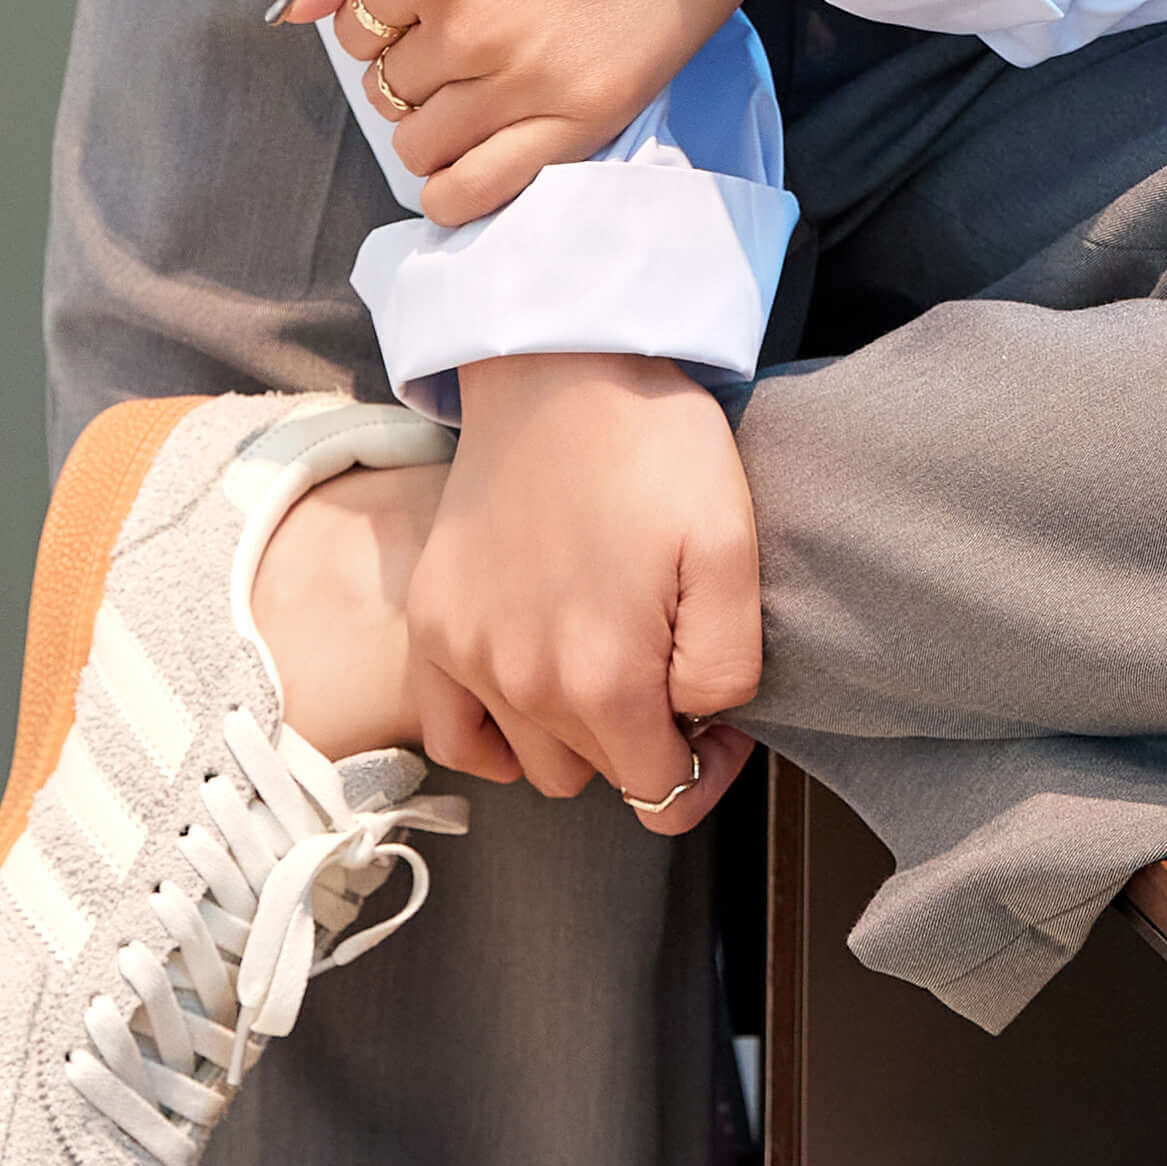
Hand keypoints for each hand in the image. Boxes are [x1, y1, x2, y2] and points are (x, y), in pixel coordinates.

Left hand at [285, 0, 766, 222]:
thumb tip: (293, 11)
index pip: (353, 26)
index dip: (385, 10)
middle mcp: (466, 26)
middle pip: (386, 85)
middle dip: (411, 59)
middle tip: (469, 22)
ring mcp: (526, 80)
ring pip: (420, 143)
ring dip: (433, 117)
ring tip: (481, 78)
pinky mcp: (584, 117)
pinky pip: (478, 191)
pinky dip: (455, 190)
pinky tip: (470, 156)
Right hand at [403, 351, 762, 825]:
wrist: (561, 367)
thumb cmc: (654, 448)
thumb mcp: (733, 550)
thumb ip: (726, 668)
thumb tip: (698, 725)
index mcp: (603, 679)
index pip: (662, 797)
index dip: (706, 770)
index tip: (722, 719)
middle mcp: (523, 686)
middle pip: (599, 776)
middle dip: (644, 741)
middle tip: (668, 668)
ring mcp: (467, 659)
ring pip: (535, 763)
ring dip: (577, 736)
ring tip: (606, 659)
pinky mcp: (433, 628)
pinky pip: (455, 737)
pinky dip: (495, 737)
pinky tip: (531, 693)